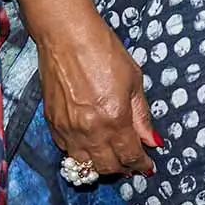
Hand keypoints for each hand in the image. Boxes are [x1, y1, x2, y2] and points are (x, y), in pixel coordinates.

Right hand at [37, 7, 160, 178]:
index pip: (130, 156)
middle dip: (122, 167)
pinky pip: (67, 151)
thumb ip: (141, 116)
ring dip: (100, 165)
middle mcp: (90, 131)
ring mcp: (68, 130)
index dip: (140, 164)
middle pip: (107, 167)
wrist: (66, 36)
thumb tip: (151, 141)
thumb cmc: (104, 51)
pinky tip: (90, 144)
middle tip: (130, 161)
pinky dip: (80, 154)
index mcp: (115, 119)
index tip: (146, 165)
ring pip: (84, 165)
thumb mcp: (134, 80)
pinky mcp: (52, 124)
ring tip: (110, 156)